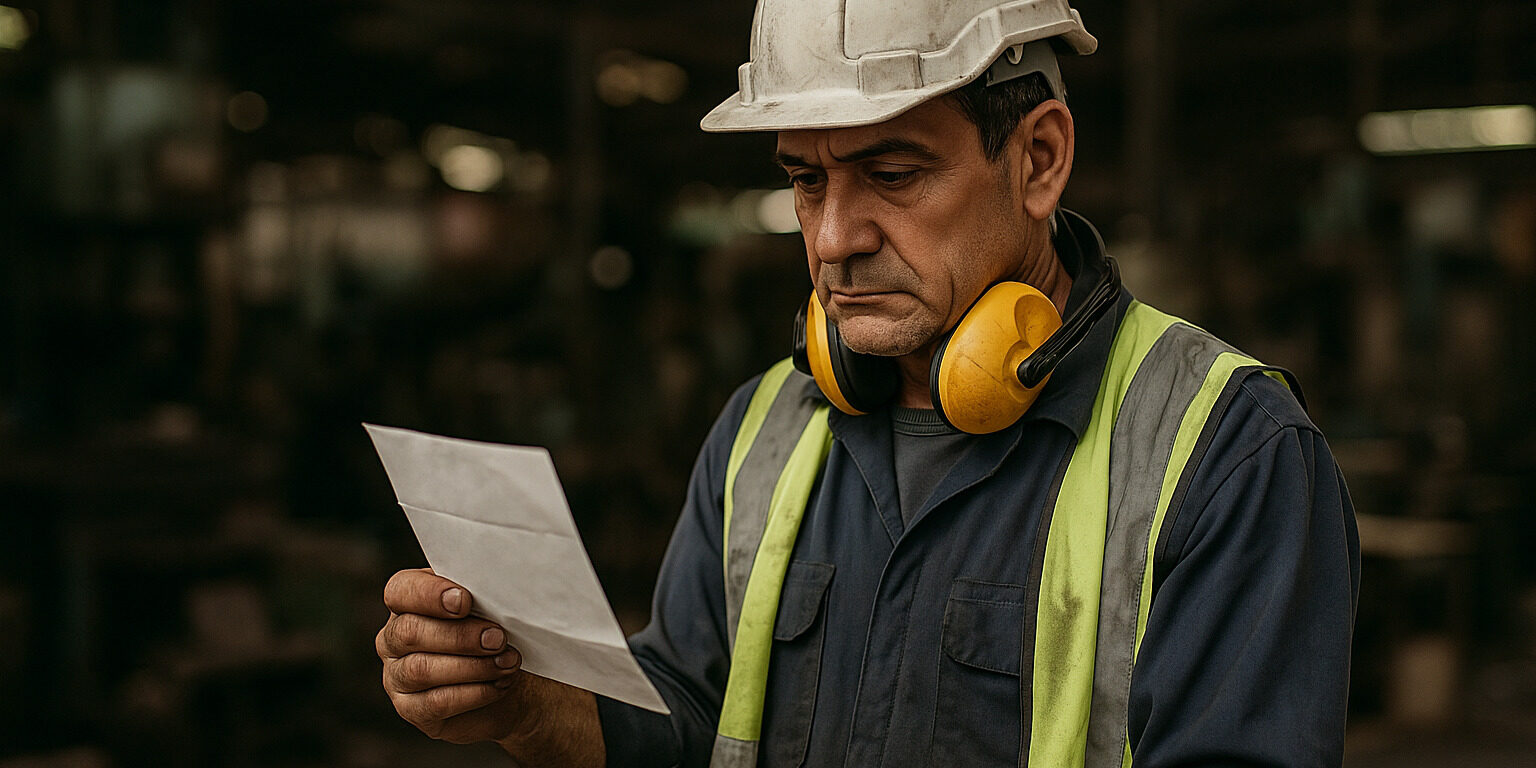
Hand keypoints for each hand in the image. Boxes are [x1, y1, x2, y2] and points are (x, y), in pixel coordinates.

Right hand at [376, 568, 523, 742]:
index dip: (429, 595)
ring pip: (422, 669)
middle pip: (410, 632)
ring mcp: (397, 675)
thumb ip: (481, 596)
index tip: (465, 601)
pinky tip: (499, 684)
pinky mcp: (412, 709)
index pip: (400, 590)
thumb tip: (494, 585)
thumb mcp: (490, 609)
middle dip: (460, 636)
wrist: (512, 683)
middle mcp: (394, 638)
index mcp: (408, 602)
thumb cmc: (496, 635)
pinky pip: (436, 702)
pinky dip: (474, 692)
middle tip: (498, 638)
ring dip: (472, 666)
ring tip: (507, 662)